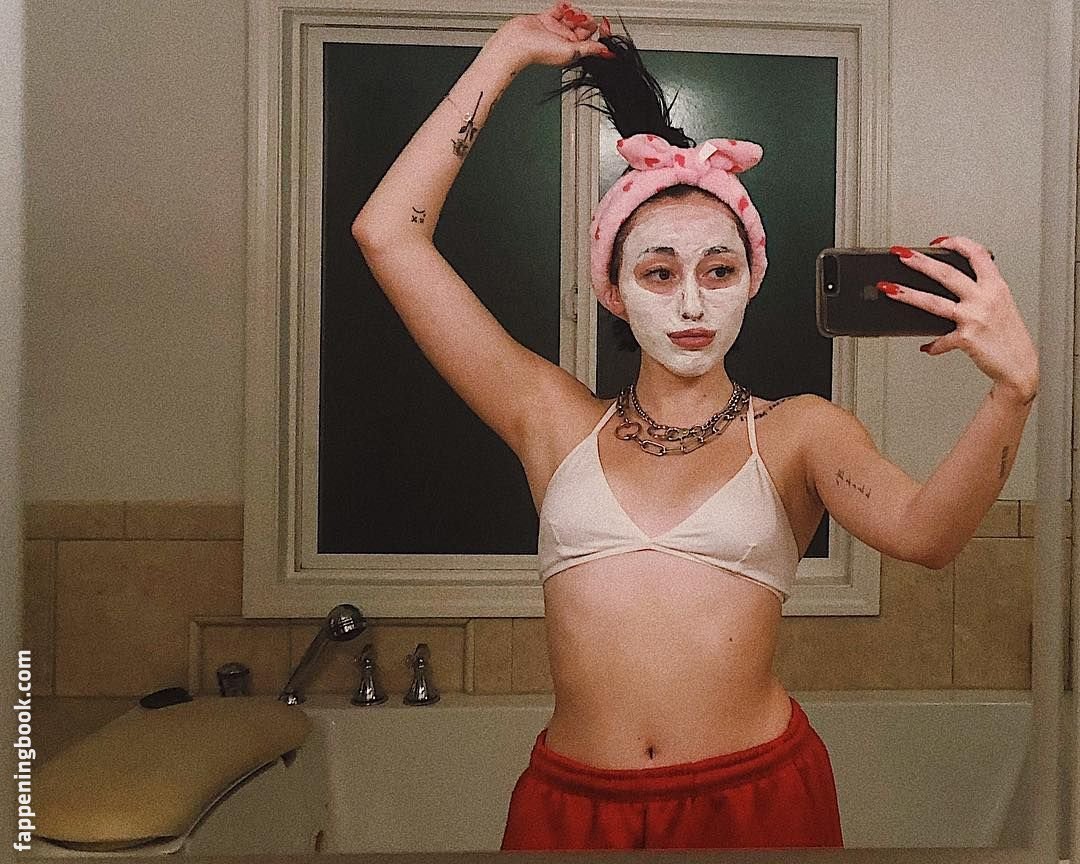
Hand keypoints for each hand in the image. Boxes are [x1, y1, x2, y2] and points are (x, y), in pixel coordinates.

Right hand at [487, 3, 614, 69]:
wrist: (517, 43)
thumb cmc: (539, 52)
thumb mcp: (571, 52)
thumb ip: (589, 49)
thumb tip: (607, 52)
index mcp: (573, 51)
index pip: (592, 39)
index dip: (600, 31)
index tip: (604, 24)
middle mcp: (565, 40)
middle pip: (584, 25)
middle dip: (585, 19)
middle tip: (580, 19)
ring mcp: (556, 29)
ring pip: (573, 16)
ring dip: (575, 12)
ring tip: (569, 14)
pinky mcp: (546, 19)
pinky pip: (560, 9)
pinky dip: (563, 6)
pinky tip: (563, 7)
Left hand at [878, 235, 1038, 401]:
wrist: (1021, 365)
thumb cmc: (1010, 336)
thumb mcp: (1001, 305)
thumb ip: (980, 293)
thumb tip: (951, 287)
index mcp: (996, 286)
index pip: (977, 254)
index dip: (957, 243)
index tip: (938, 241)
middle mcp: (986, 298)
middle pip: (947, 273)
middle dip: (921, 261)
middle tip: (901, 254)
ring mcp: (975, 317)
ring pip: (934, 302)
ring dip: (908, 294)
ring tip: (889, 288)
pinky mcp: (967, 338)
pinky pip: (941, 340)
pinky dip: (932, 345)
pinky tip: (926, 347)